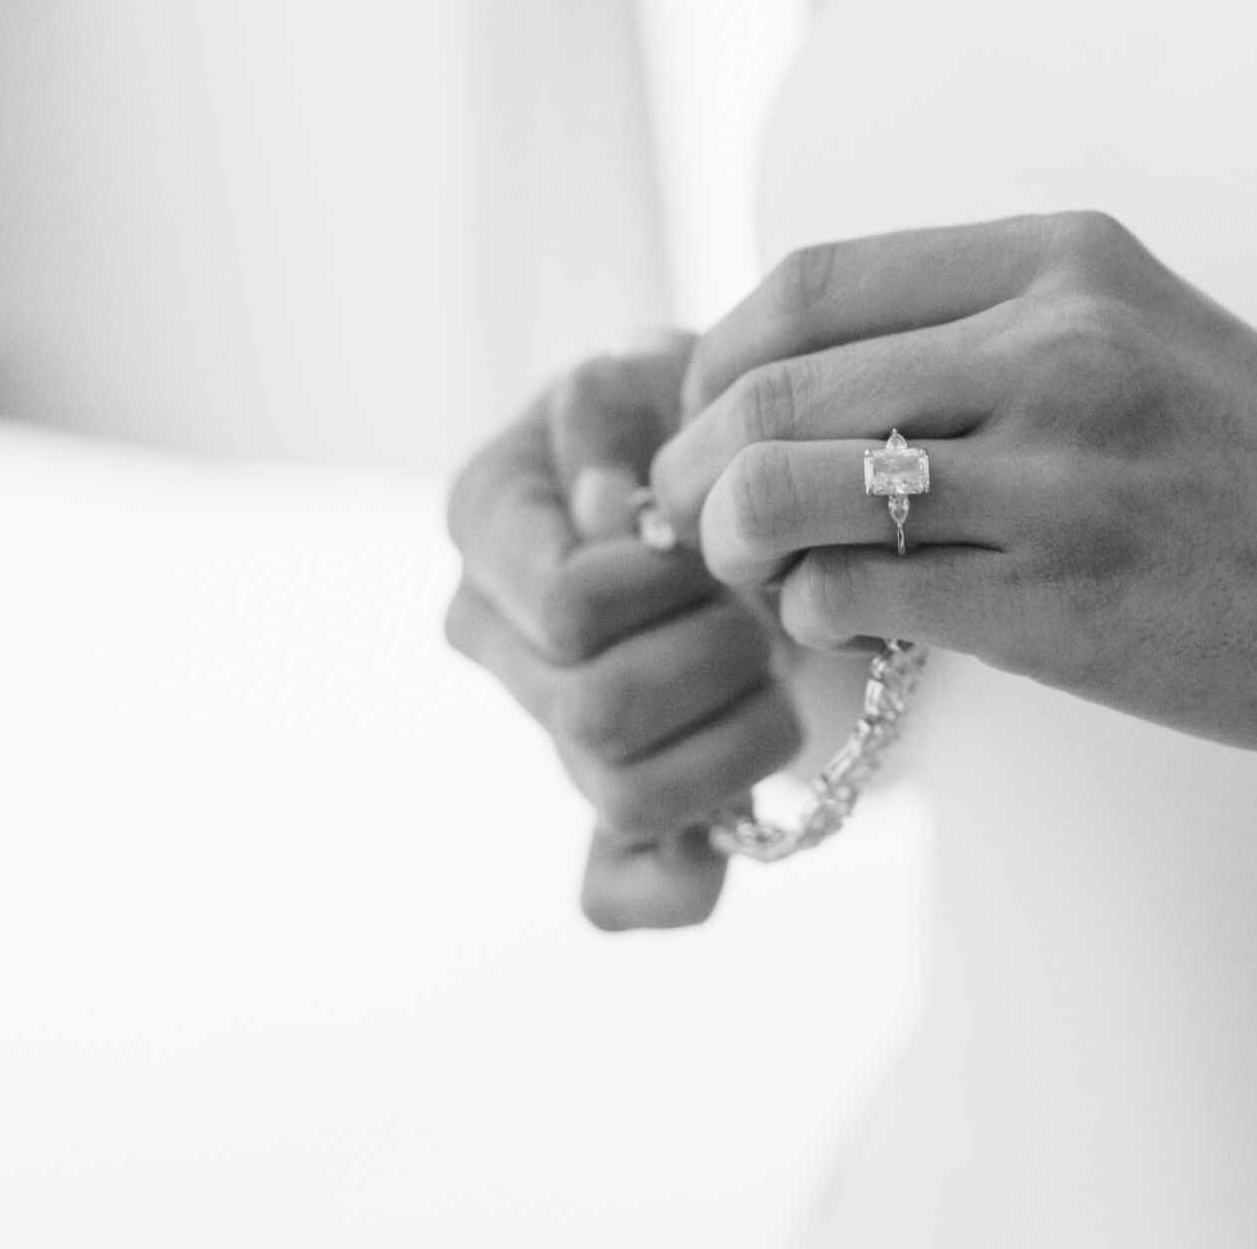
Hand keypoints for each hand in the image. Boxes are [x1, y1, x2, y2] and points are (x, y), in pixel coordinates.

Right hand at [444, 338, 802, 928]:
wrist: (744, 466)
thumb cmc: (690, 408)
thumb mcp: (654, 364)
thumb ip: (608, 407)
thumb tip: (608, 504)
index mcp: (489, 522)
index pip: (569, 607)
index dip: (662, 585)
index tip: (710, 533)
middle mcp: (498, 634)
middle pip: (598, 713)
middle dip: (712, 657)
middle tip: (755, 603)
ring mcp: (551, 727)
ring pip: (627, 796)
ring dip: (736, 737)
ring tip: (767, 666)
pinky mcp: (615, 800)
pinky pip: (619, 892)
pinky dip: (679, 880)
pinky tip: (725, 835)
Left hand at [651, 215, 1256, 764]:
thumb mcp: (1131, 332)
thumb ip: (975, 329)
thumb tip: (771, 368)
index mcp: (1062, 256)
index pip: (804, 279)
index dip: (712, 356)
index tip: (702, 420)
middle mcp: (1056, 341)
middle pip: (770, 383)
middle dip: (689, 463)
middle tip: (688, 521)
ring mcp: (1064, 470)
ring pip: (785, 488)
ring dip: (731, 545)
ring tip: (757, 577)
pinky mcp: (1067, 600)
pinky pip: (854, 596)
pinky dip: (810, 618)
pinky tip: (843, 629)